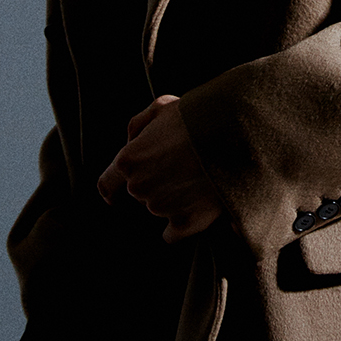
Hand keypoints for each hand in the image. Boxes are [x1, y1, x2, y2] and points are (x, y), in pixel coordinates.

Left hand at [97, 93, 223, 242]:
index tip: (113, 196)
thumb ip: (138, 126)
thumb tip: (132, 143)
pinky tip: (196, 207)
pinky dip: (183, 223)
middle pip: (140, 193)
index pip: (107, 184)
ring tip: (198, 176)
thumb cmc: (197, 117)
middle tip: (182, 164)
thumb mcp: (161, 107)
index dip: (111, 189)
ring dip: (173, 198)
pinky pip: (174, 233)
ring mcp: (161, 208)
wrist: (233, 136)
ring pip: (160, 208)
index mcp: (128, 161)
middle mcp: (138, 188)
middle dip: (156, 181)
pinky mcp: (185, 223)